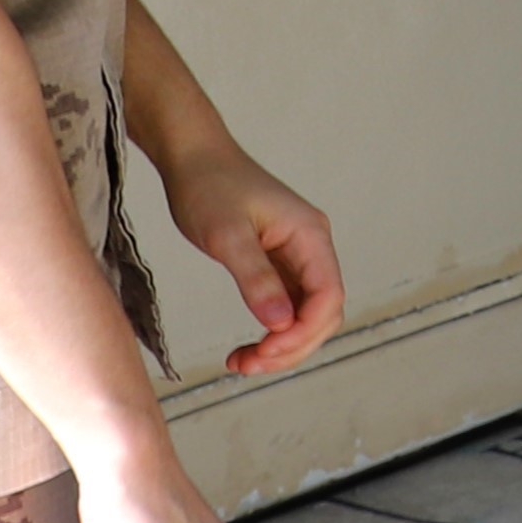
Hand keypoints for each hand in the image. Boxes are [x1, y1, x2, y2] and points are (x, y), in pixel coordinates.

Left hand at [160, 145, 345, 377]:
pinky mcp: (278, 264)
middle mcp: (312, 247)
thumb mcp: (227, 235)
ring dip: (281, 345)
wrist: (193, 157)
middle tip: (248, 365)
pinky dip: (271, 332)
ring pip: (306, 314)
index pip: (328, 296)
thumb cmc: (209, 186)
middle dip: (292, 346)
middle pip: (323, 312)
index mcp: (310, 236)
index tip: (264, 351)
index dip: (303, 332)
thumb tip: (280, 324)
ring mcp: (297, 256)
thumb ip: (256, 279)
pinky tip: (247, 346)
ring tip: (242, 363)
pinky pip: (287, 307)